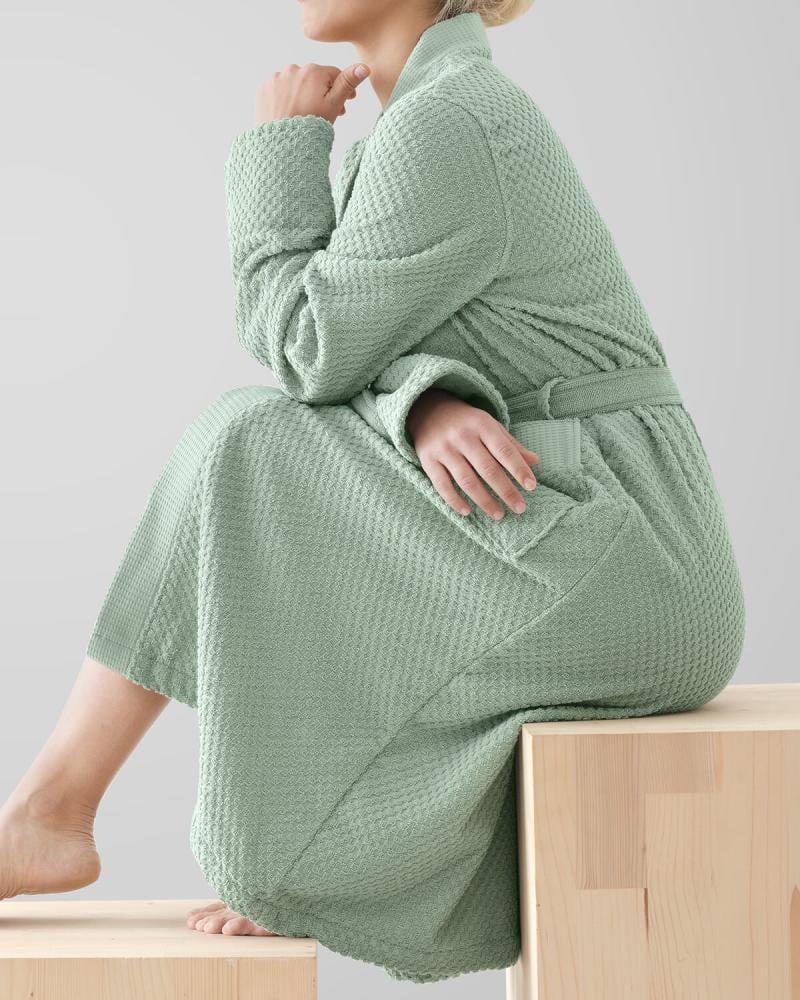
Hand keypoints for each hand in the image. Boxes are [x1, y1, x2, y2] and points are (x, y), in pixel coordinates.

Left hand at [255, 61, 369, 124]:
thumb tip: (364, 67)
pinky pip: (279, 90)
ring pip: (296, 84)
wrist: (281, 144)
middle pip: (314, 79)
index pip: (334, 74)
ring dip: (304, 94)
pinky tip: (291, 111)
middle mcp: (293, 68)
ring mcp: (276, 78)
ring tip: (308, 113)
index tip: (349, 101)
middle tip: (329, 112)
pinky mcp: (263, 89)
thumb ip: (347, 83)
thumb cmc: (309, 127)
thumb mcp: (334, 105)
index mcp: (313, 71)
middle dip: (323, 93)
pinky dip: (286, 98)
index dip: (343, 88)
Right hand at [406, 388, 539, 519]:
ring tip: (499, 514)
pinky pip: (442, 485)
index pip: (504, 450)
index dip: (518, 469)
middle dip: (506, 491)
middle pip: (487, 469)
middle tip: (520, 508)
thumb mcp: (490, 426)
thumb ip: (511, 444)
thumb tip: (535, 462)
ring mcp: (444, 449)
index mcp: (482, 425)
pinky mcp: (428, 460)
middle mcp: (462, 436)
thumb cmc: (466, 422)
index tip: (531, 486)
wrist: (428, 409)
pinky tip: (467, 512)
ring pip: (467, 480)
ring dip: (484, 501)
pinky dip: (454, 500)